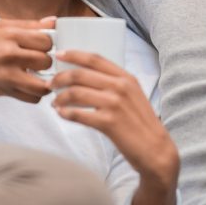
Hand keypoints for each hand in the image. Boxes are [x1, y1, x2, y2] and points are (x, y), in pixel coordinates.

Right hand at [0, 18, 55, 102]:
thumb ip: (28, 25)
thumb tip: (53, 22)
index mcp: (9, 34)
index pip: (46, 39)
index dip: (47, 45)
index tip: (41, 48)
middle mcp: (9, 53)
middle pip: (47, 60)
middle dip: (45, 62)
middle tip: (37, 63)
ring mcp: (8, 74)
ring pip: (44, 82)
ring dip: (44, 81)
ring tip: (37, 77)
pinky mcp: (6, 91)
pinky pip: (33, 98)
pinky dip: (34, 94)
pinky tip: (28, 87)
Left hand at [51, 52, 178, 189]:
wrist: (155, 150)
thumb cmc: (140, 123)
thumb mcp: (133, 96)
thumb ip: (115, 84)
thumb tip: (87, 77)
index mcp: (126, 78)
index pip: (95, 59)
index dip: (74, 54)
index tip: (59, 55)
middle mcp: (120, 87)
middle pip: (80, 74)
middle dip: (60, 78)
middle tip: (50, 84)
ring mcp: (114, 104)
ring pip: (76, 93)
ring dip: (60, 97)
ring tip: (54, 103)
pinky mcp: (108, 122)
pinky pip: (78, 114)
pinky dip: (66, 113)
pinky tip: (61, 114)